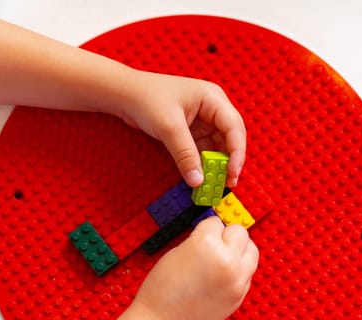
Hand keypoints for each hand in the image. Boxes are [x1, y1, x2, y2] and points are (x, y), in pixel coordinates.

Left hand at [119, 71, 245, 187]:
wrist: (124, 94)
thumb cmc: (146, 98)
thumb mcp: (169, 127)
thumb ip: (185, 155)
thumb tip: (197, 180)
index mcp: (213, 99)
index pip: (234, 128)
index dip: (237, 152)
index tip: (232, 173)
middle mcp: (212, 108)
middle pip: (230, 137)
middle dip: (230, 160)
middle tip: (228, 183)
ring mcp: (202, 120)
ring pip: (217, 146)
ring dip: (216, 164)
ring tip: (214, 184)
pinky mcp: (191, 130)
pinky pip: (203, 150)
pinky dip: (203, 163)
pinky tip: (201, 176)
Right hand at [130, 217, 258, 319]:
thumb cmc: (163, 290)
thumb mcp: (177, 251)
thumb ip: (200, 240)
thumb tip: (215, 233)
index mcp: (205, 244)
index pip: (215, 222)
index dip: (206, 228)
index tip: (201, 234)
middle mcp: (226, 260)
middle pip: (240, 232)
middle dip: (226, 235)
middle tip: (215, 242)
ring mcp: (237, 279)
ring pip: (251, 250)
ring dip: (239, 249)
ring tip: (224, 255)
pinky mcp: (241, 294)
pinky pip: (248, 271)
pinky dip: (239, 269)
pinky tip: (223, 273)